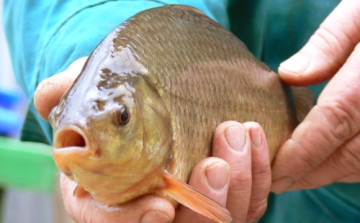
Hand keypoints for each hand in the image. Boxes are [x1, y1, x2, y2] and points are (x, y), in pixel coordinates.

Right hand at [34, 59, 270, 221]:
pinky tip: (254, 135)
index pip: (109, 221)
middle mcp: (147, 206)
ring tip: (239, 134)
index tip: (159, 207)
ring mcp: (189, 202)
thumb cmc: (113, 100)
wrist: (147, 96)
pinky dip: (257, 174)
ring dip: (237, 185)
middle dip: (202, 204)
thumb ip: (67, 94)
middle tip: (216, 164)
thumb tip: (49, 97)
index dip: (133, 222)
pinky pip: (248, 198)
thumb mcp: (86, 93)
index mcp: (105, 193)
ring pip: (221, 219)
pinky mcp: (222, 188)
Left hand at [272, 0, 359, 192]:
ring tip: (296, 177)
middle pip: (349, 153)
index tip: (274, 168)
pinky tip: (328, 164)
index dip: (301, 151)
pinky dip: (351, 167)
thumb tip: (289, 75)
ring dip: (328, 175)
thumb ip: (328, 44)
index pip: (333, 121)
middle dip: (309, 173)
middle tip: (277, 181)